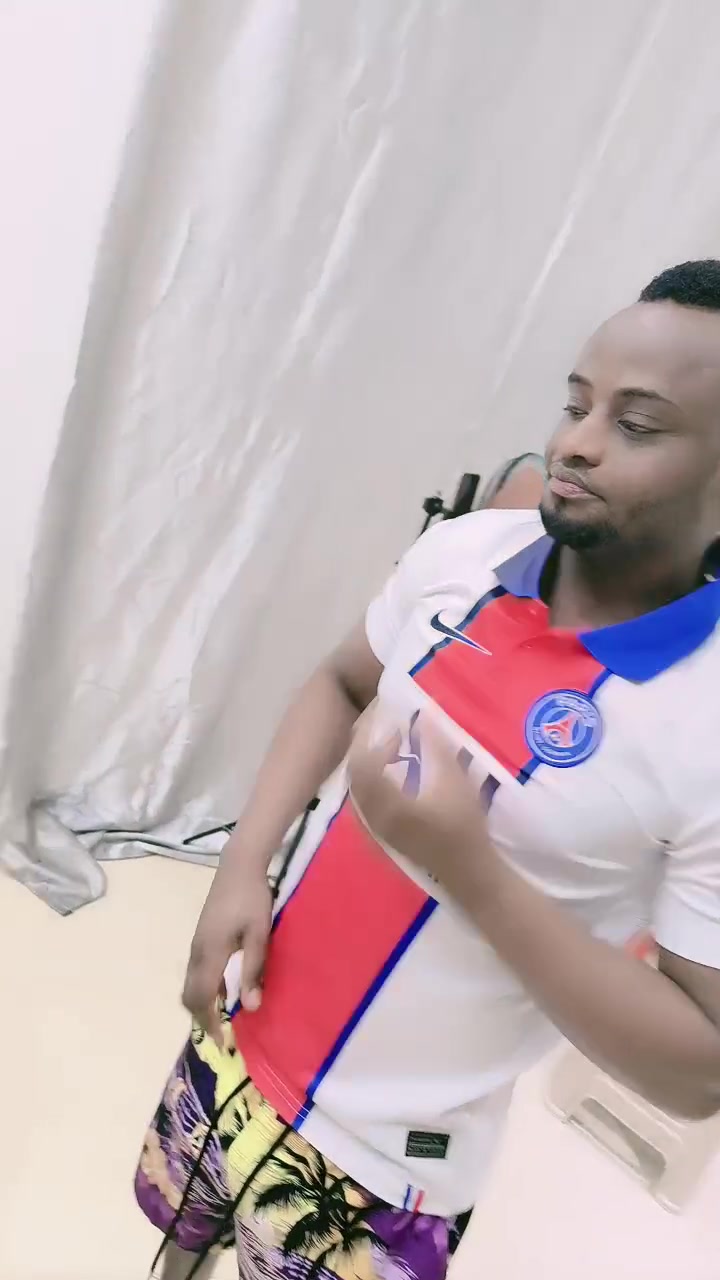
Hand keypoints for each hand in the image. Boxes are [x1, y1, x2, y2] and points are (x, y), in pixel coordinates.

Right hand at [182, 865, 272, 1045]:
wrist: (238, 866)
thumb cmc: (252, 899)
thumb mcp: (259, 935)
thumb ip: (254, 971)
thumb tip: (250, 1008)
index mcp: (210, 954)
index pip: (201, 998)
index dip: (208, 1022)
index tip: (220, 1041)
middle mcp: (197, 952)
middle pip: (189, 994)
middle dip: (201, 1017)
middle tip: (221, 1032)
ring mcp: (196, 944)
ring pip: (190, 984)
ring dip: (202, 1003)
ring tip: (222, 1017)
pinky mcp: (201, 937)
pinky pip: (196, 972)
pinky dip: (204, 988)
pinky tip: (223, 990)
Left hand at [347, 709, 496, 901]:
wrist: (468, 872)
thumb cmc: (464, 827)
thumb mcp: (456, 783)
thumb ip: (438, 748)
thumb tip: (424, 717)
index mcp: (388, 804)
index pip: (363, 765)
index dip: (372, 741)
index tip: (394, 728)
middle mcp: (374, 817)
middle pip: (356, 777)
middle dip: (368, 751)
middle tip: (389, 735)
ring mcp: (376, 830)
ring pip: (359, 792)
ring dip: (369, 768)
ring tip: (392, 754)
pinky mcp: (383, 838)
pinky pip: (364, 805)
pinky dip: (371, 786)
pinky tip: (391, 780)